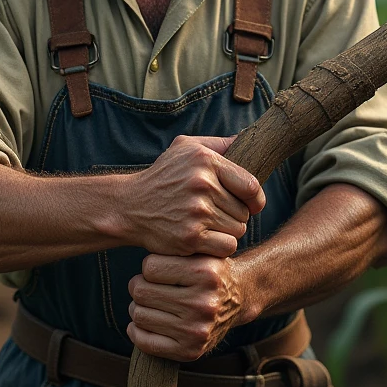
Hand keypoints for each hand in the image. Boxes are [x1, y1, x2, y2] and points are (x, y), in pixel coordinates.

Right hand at [122, 135, 264, 258]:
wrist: (129, 206)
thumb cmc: (162, 176)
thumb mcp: (185, 147)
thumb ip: (218, 143)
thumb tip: (249, 139)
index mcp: (205, 161)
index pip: (251, 186)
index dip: (256, 199)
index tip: (252, 204)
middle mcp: (202, 185)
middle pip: (244, 211)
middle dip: (236, 215)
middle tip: (217, 214)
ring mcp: (196, 212)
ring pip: (238, 230)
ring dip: (228, 231)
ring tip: (209, 225)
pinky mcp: (190, 237)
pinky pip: (226, 246)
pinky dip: (220, 247)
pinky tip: (206, 240)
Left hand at [127, 251, 247, 360]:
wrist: (239, 299)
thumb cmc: (211, 271)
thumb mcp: (200, 252)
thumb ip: (175, 248)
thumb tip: (142, 240)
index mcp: (206, 274)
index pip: (149, 267)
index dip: (149, 267)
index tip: (156, 270)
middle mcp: (204, 303)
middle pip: (141, 292)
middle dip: (139, 287)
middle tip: (148, 287)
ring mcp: (197, 330)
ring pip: (139, 315)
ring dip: (138, 308)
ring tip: (150, 303)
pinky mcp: (190, 351)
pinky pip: (145, 342)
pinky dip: (136, 331)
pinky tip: (142, 323)